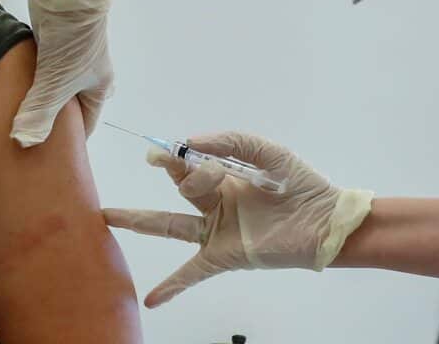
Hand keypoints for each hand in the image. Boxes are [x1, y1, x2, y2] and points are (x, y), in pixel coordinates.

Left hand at [10, 0, 118, 147]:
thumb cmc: (70, 45)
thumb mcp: (54, 85)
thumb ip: (39, 114)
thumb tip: (23, 143)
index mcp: (99, 87)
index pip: (86, 122)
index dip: (70, 139)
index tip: (49, 152)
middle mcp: (90, 74)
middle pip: (71, 104)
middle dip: (53, 118)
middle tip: (30, 133)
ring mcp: (73, 56)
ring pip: (56, 85)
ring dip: (41, 95)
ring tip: (20, 111)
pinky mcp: (56, 41)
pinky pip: (44, 68)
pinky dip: (33, 77)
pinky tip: (16, 84)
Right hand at [104, 131, 373, 307]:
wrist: (329, 222)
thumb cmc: (304, 186)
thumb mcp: (269, 153)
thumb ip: (232, 142)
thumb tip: (192, 140)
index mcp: (226, 179)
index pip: (193, 163)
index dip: (185, 153)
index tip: (181, 147)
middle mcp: (217, 205)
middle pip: (179, 188)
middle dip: (163, 170)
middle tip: (149, 157)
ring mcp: (218, 232)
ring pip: (172, 225)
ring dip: (141, 221)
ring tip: (109, 217)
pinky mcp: (226, 255)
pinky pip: (193, 271)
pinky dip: (172, 286)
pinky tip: (151, 299)